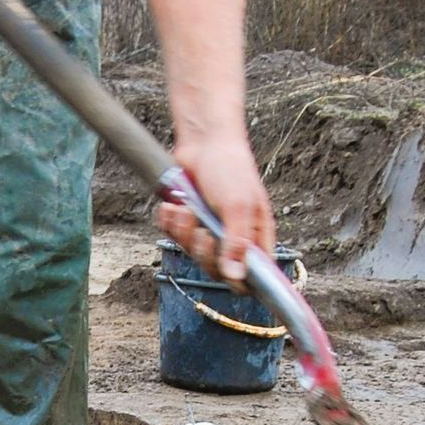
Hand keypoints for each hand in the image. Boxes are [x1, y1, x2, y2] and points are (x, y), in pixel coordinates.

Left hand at [159, 125, 273, 284]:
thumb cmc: (230, 169)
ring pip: (191, 254)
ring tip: (185, 208)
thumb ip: (237, 243)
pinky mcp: (186, 223)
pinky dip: (169, 223)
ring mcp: (208, 232)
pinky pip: (172, 237)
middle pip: (216, 271)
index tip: (225, 271)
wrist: (203, 142)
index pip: (252, 278)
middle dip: (203, 251)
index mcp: (255, 238)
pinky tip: (173, 205)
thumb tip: (236, 277)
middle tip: (201, 232)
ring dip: (183, 232)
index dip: (239, 282)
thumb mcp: (238, 206)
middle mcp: (232, 240)